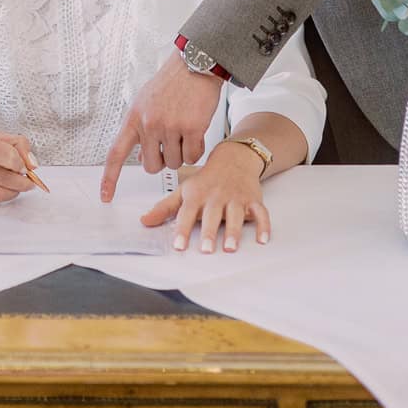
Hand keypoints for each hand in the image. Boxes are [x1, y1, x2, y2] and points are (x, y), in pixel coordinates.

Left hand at [100, 53, 221, 198]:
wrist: (196, 63)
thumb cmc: (172, 83)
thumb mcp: (146, 101)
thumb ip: (140, 127)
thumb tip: (138, 157)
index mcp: (134, 117)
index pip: (116, 153)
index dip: (110, 178)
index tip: (105, 197)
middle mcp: (149, 123)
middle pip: (151, 166)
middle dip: (162, 159)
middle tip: (171, 141)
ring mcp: (170, 126)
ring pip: (174, 163)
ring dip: (181, 152)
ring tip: (184, 129)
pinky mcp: (192, 128)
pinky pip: (193, 157)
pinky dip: (197, 150)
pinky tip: (197, 132)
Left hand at [141, 143, 269, 251]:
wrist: (233, 158)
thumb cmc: (206, 179)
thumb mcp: (184, 190)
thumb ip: (165, 208)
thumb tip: (144, 222)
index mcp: (197, 194)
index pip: (187, 212)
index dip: (182, 229)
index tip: (178, 245)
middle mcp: (216, 196)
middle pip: (213, 215)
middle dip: (210, 232)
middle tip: (207, 249)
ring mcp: (236, 197)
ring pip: (236, 214)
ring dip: (234, 231)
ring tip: (230, 247)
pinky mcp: (253, 199)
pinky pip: (260, 212)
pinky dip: (264, 225)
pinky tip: (263, 239)